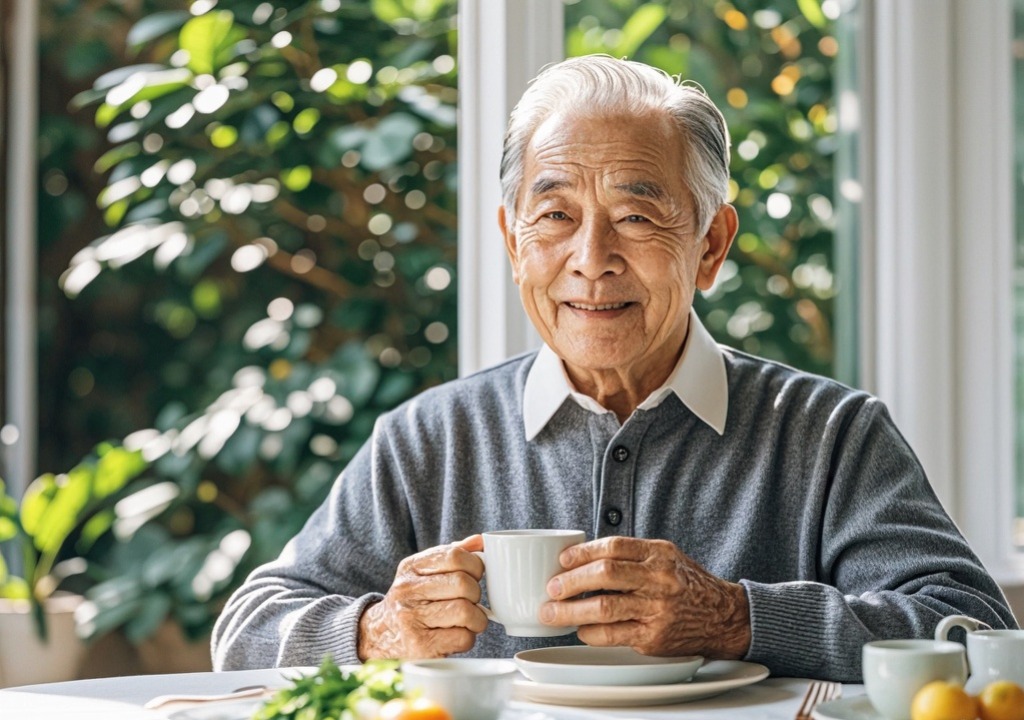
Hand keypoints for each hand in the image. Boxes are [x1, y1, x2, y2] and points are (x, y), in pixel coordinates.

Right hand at [358, 535, 487, 659]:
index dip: (475, 566)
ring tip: (467, 620)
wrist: (379, 636)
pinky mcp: (421, 647)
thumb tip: (480, 542)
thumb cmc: (411, 601)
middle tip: (471, 601)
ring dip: (476, 619)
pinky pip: (463, 638)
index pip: (454, 555)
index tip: (474, 576)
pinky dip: (468, 638)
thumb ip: (451, 555)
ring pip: (466, 611)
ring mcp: (412, 619)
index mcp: (411, 567)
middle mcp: (407, 591)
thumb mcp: (423, 572)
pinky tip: (456, 636)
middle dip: (476, 594)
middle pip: (463, 584)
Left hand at [539, 536, 750, 657]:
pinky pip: (614, 635)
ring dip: (572, 611)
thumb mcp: (664, 556)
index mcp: (658, 553)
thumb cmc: (685, 583)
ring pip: (605, 607)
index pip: (613, 546)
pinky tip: (581, 629)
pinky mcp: (654, 637)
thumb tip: (581, 557)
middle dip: (571, 581)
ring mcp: (657, 609)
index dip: (582, 553)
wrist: (722, 616)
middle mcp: (658, 579)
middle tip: (552, 588)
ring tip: (552, 612)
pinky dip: (591, 632)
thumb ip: (630, 554)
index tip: (563, 560)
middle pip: (606, 574)